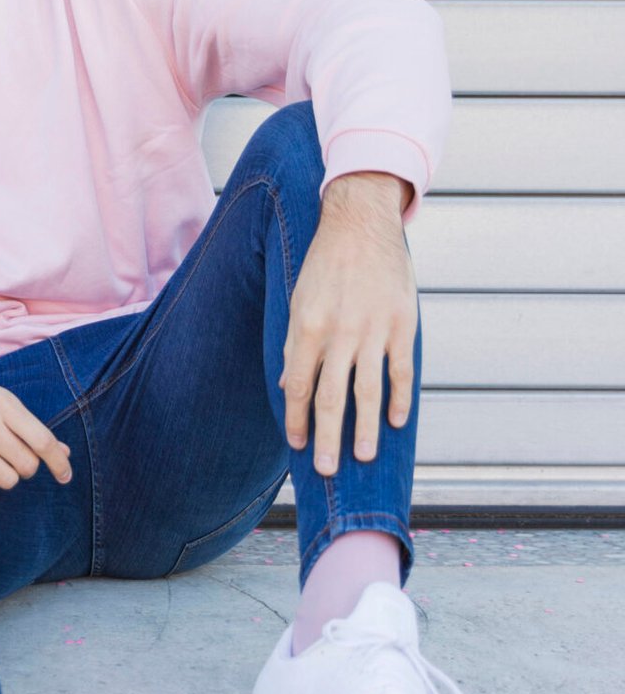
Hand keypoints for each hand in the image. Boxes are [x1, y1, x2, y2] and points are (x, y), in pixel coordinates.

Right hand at [0, 379, 73, 495]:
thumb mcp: (2, 404)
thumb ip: (32, 428)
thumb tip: (64, 453)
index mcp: (1, 402)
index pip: (42, 440)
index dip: (58, 462)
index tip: (65, 476)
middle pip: (26, 465)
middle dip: (26, 467)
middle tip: (14, 458)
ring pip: (6, 480)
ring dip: (5, 475)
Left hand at [280, 172, 417, 476]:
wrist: (360, 222)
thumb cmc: (324, 264)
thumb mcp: (298, 300)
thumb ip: (295, 345)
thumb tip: (290, 387)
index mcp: (308, 327)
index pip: (301, 387)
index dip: (299, 420)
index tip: (298, 446)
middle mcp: (340, 332)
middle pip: (333, 398)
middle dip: (328, 438)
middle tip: (327, 471)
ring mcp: (374, 330)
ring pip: (369, 392)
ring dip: (364, 429)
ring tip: (362, 457)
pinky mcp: (402, 324)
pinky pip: (401, 371)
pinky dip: (399, 399)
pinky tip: (396, 422)